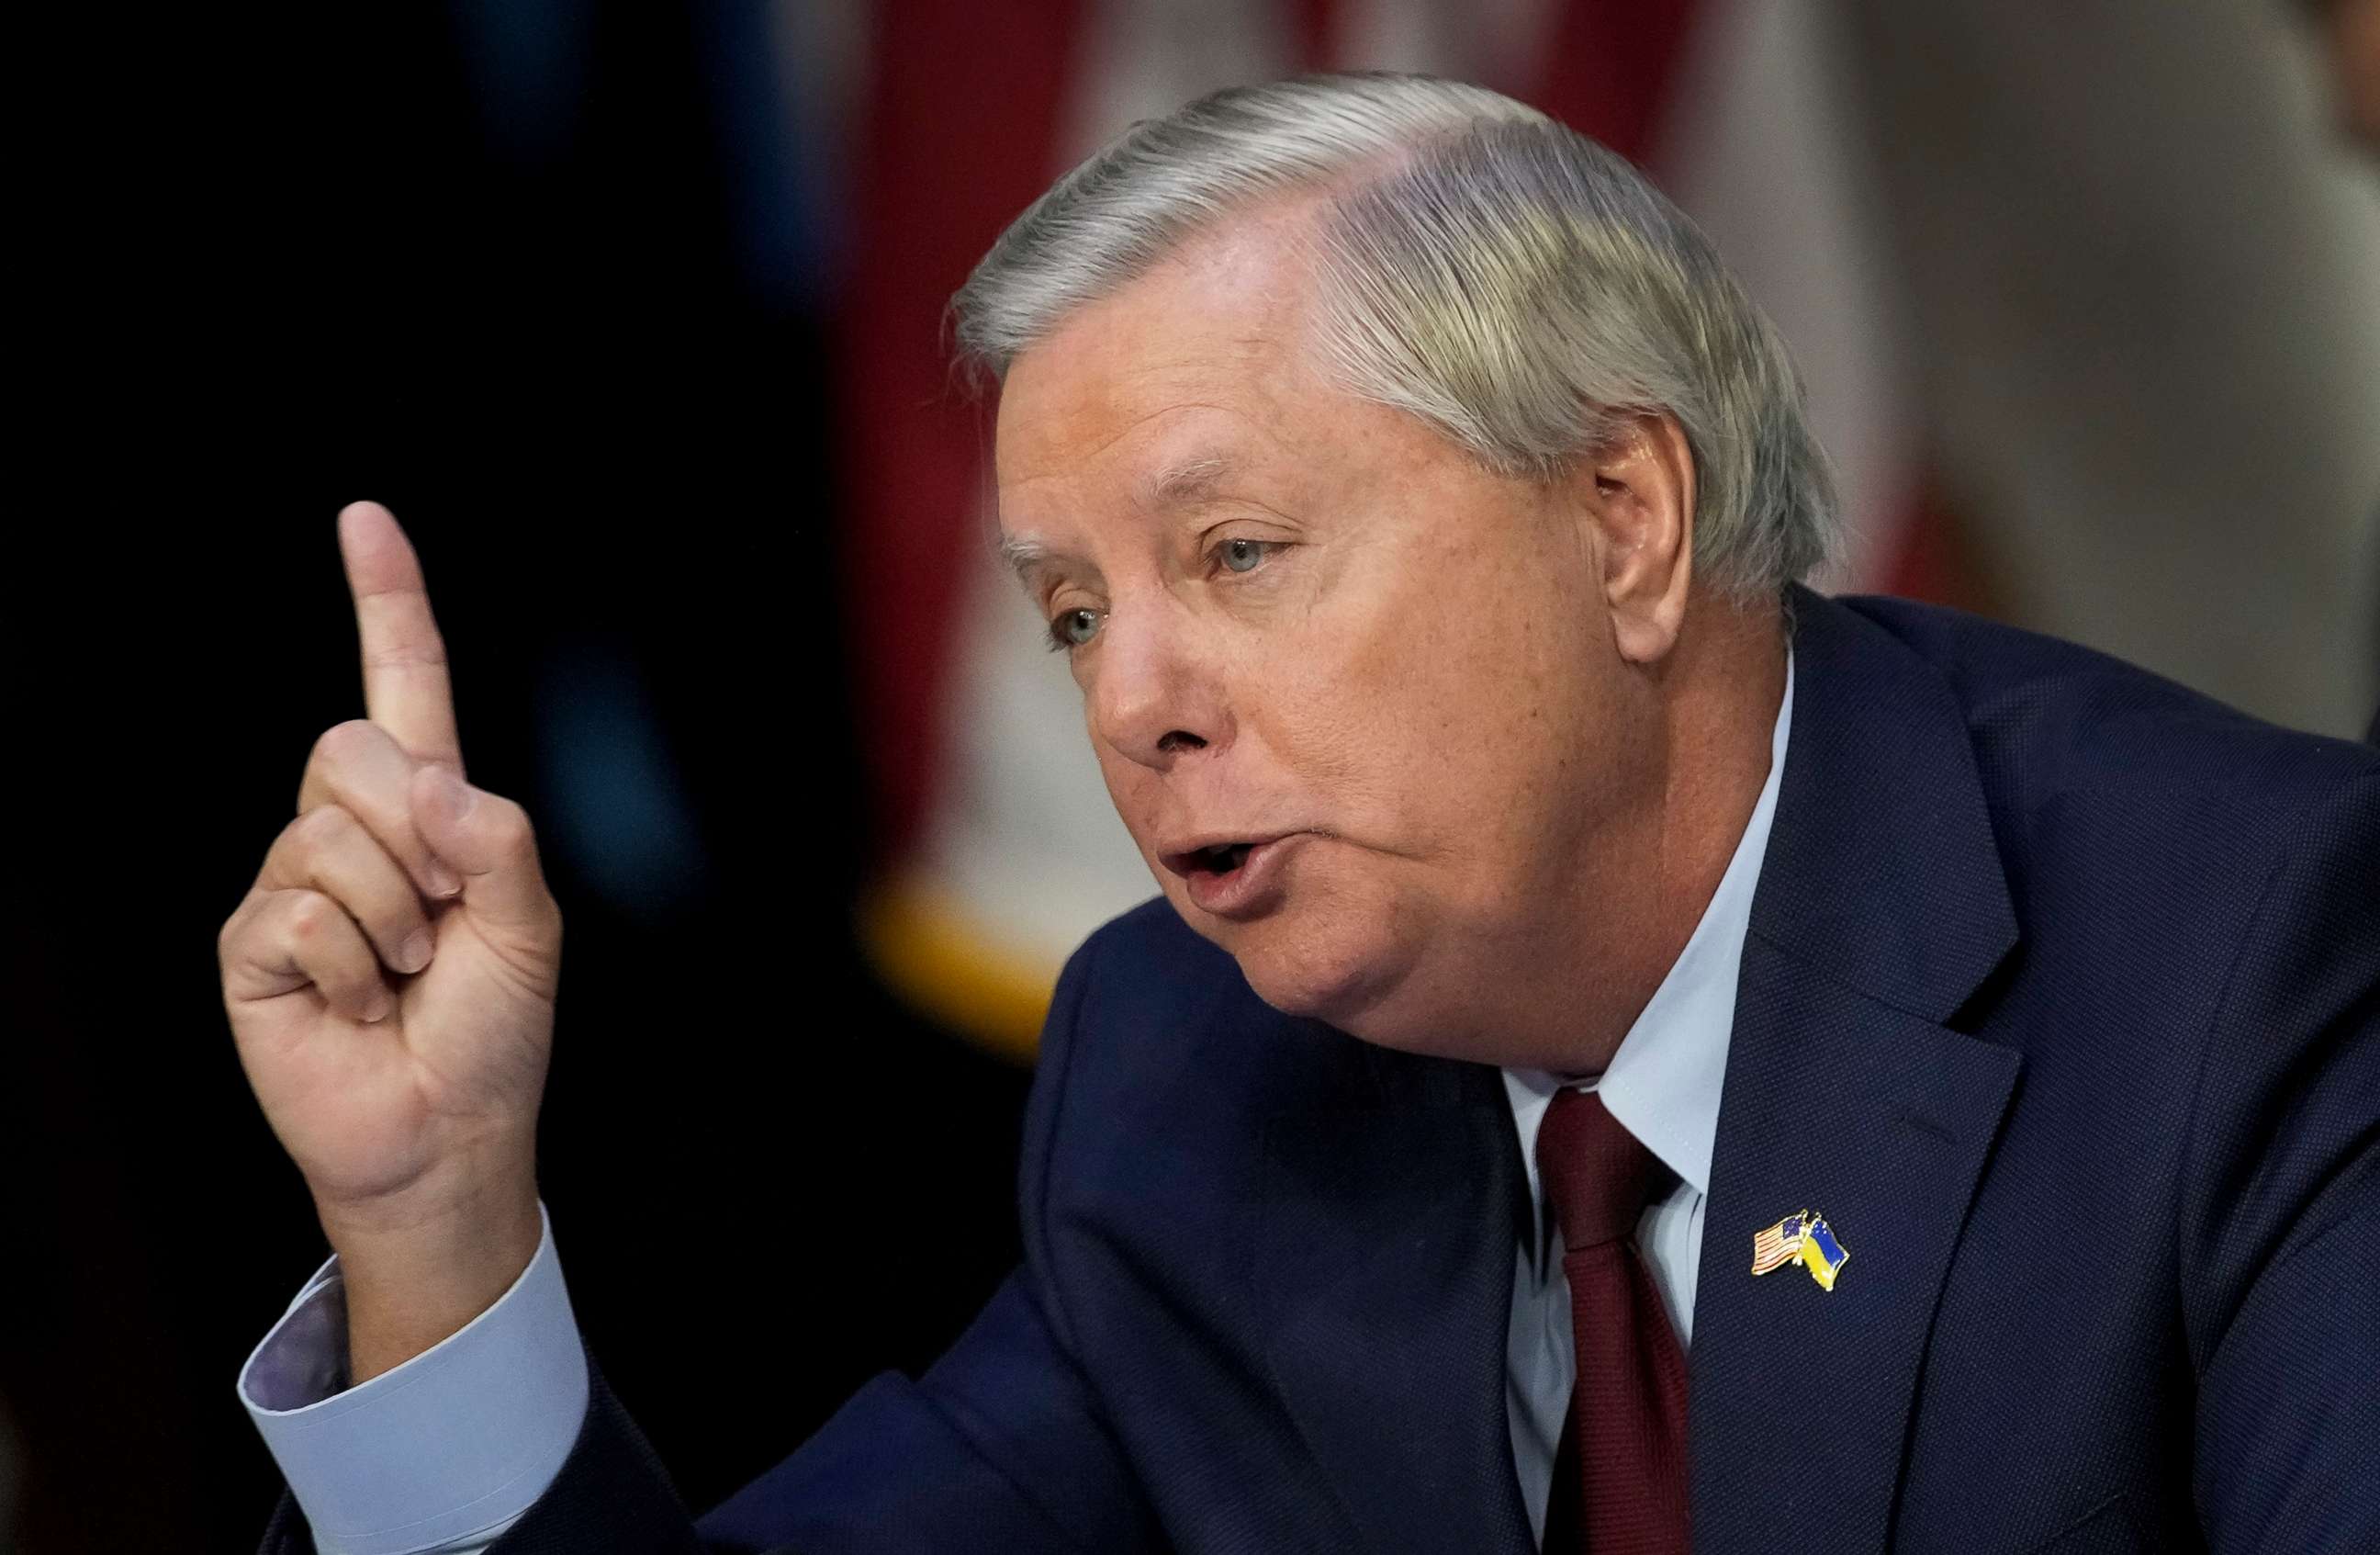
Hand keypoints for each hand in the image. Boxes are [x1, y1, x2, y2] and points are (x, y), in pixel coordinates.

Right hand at [219, 502, 561, 1376]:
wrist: (449, 1134)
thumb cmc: (493, 1032)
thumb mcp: (531, 926)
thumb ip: (497, 837)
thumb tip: (428, 782)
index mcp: (430, 811)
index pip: (402, 687)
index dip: (386, 605)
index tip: (365, 519)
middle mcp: (352, 830)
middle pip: (351, 750)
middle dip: (415, 834)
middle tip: (442, 922)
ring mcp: (292, 882)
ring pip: (329, 836)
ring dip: (395, 918)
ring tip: (406, 977)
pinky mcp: (252, 944)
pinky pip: (301, 911)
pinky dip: (353, 965)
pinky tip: (360, 1005)